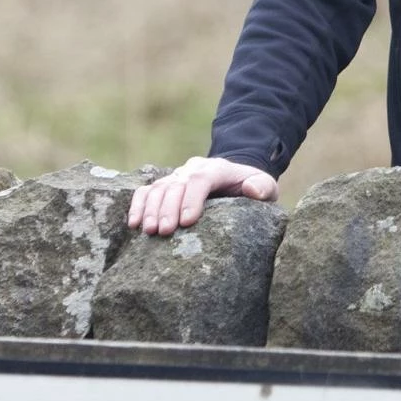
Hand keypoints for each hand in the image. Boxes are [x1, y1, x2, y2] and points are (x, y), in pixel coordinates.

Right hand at [128, 156, 277, 235]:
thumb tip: (252, 190)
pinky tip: (134, 224)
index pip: (201, 179)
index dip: (192, 199)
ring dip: (151, 209)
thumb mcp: (266, 187)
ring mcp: (176, 176)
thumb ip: (262, 187)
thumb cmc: (251, 189)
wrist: (234, 180)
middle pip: (176, 184)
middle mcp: (193, 169)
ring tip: (149, 231)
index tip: (187, 222)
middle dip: (168, 208)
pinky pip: (146, 191)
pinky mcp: (164, 185)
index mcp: (218, 168)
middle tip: (164, 232)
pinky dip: (138, 205)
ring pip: (158, 187)